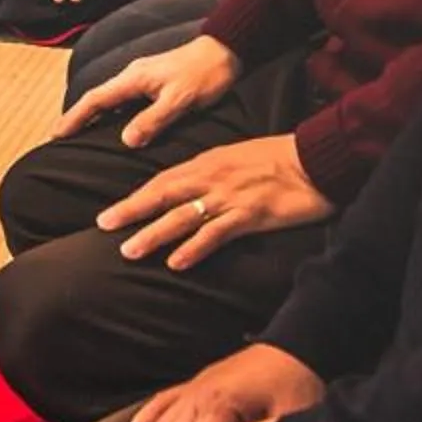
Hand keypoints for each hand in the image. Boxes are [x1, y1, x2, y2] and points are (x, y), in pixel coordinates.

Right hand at [55, 33, 240, 145]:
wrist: (225, 52)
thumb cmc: (204, 74)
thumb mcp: (179, 100)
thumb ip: (153, 120)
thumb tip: (127, 140)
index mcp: (134, 79)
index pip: (95, 100)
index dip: (75, 118)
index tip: (57, 134)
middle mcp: (133, 76)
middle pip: (98, 98)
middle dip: (78, 117)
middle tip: (62, 138)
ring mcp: (142, 77)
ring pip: (111, 99)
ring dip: (94, 115)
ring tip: (82, 134)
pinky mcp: (153, 81)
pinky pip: (124, 99)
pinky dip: (113, 113)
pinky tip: (115, 124)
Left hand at [97, 133, 331, 269]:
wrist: (317, 159)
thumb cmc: (280, 159)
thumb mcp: (237, 159)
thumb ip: (211, 174)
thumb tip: (188, 191)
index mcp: (208, 163)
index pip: (163, 181)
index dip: (136, 197)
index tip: (111, 212)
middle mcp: (212, 177)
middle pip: (163, 195)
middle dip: (131, 211)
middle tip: (103, 226)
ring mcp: (230, 196)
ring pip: (183, 216)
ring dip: (154, 233)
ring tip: (130, 251)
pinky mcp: (251, 214)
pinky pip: (216, 233)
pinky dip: (195, 247)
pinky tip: (177, 262)